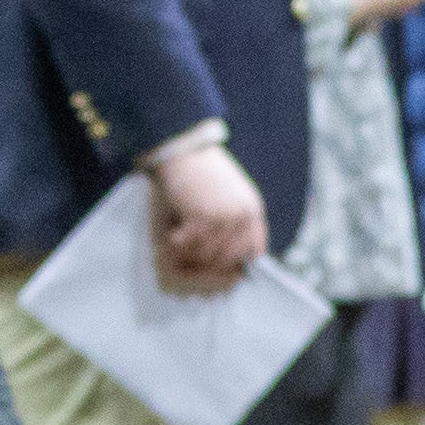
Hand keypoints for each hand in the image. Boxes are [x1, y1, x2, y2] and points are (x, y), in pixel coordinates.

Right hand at [146, 139, 267, 293]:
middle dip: (204, 267)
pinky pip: (189, 248)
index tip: (218, 275)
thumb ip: (232, 228)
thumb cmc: (200, 174)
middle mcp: (243, 216)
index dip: (236, 268)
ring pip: (206, 257)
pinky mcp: (202, 218)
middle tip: (183, 265)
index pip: (254, 253)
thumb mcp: (228, 198)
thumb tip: (228, 268)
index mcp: (252, 211)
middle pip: (227, 261)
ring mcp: (224, 218)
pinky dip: (176, 246)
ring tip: (173, 246)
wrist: (183, 148)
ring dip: (187, 255)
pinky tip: (170, 236)